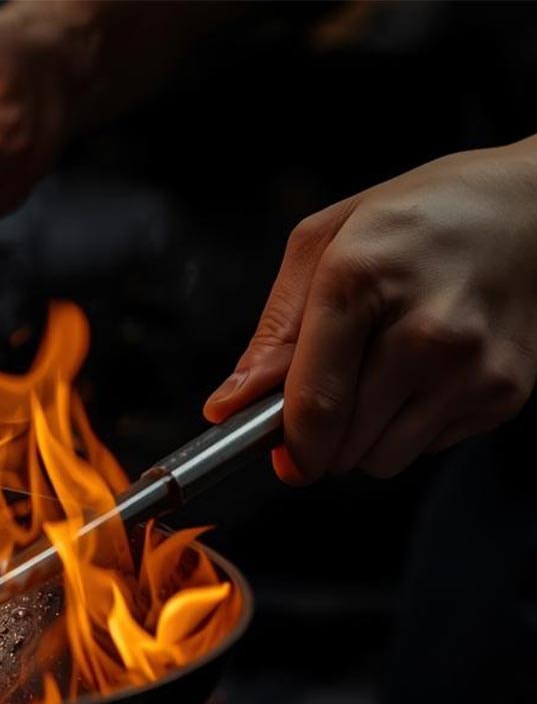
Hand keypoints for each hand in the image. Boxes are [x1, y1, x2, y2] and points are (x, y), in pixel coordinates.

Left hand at [205, 137, 536, 482]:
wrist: (532, 207)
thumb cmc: (421, 219)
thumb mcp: (324, 243)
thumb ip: (274, 331)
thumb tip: (232, 401)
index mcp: (360, 282)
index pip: (315, 404)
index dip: (288, 446)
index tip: (280, 455)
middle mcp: (425, 331)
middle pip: (344, 445)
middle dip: (322, 435)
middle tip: (333, 391)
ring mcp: (472, 367)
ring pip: (384, 459)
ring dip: (367, 435)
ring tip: (383, 374)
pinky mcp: (506, 393)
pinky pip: (430, 447)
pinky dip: (416, 422)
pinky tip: (428, 370)